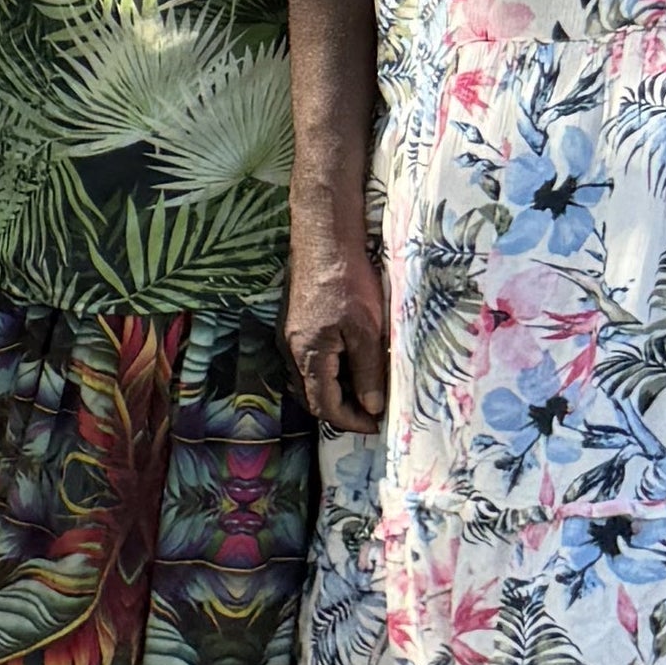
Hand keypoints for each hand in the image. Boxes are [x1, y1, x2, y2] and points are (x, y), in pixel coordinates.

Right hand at [286, 214, 388, 434]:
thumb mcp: (367, 330)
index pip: (324, 405)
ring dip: (335, 391)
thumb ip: (367, 372)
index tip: (376, 425)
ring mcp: (289, 336)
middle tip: (372, 412)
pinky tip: (350, 363)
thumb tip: (371, 407)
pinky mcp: (294, 323)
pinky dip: (329, 372)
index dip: (350, 421)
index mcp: (308, 355)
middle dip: (341, 410)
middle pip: (312, 397)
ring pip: (309, 379)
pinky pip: (308, 361)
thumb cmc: (347, 282)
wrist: (324, 240)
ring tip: (365, 390)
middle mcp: (291, 350)